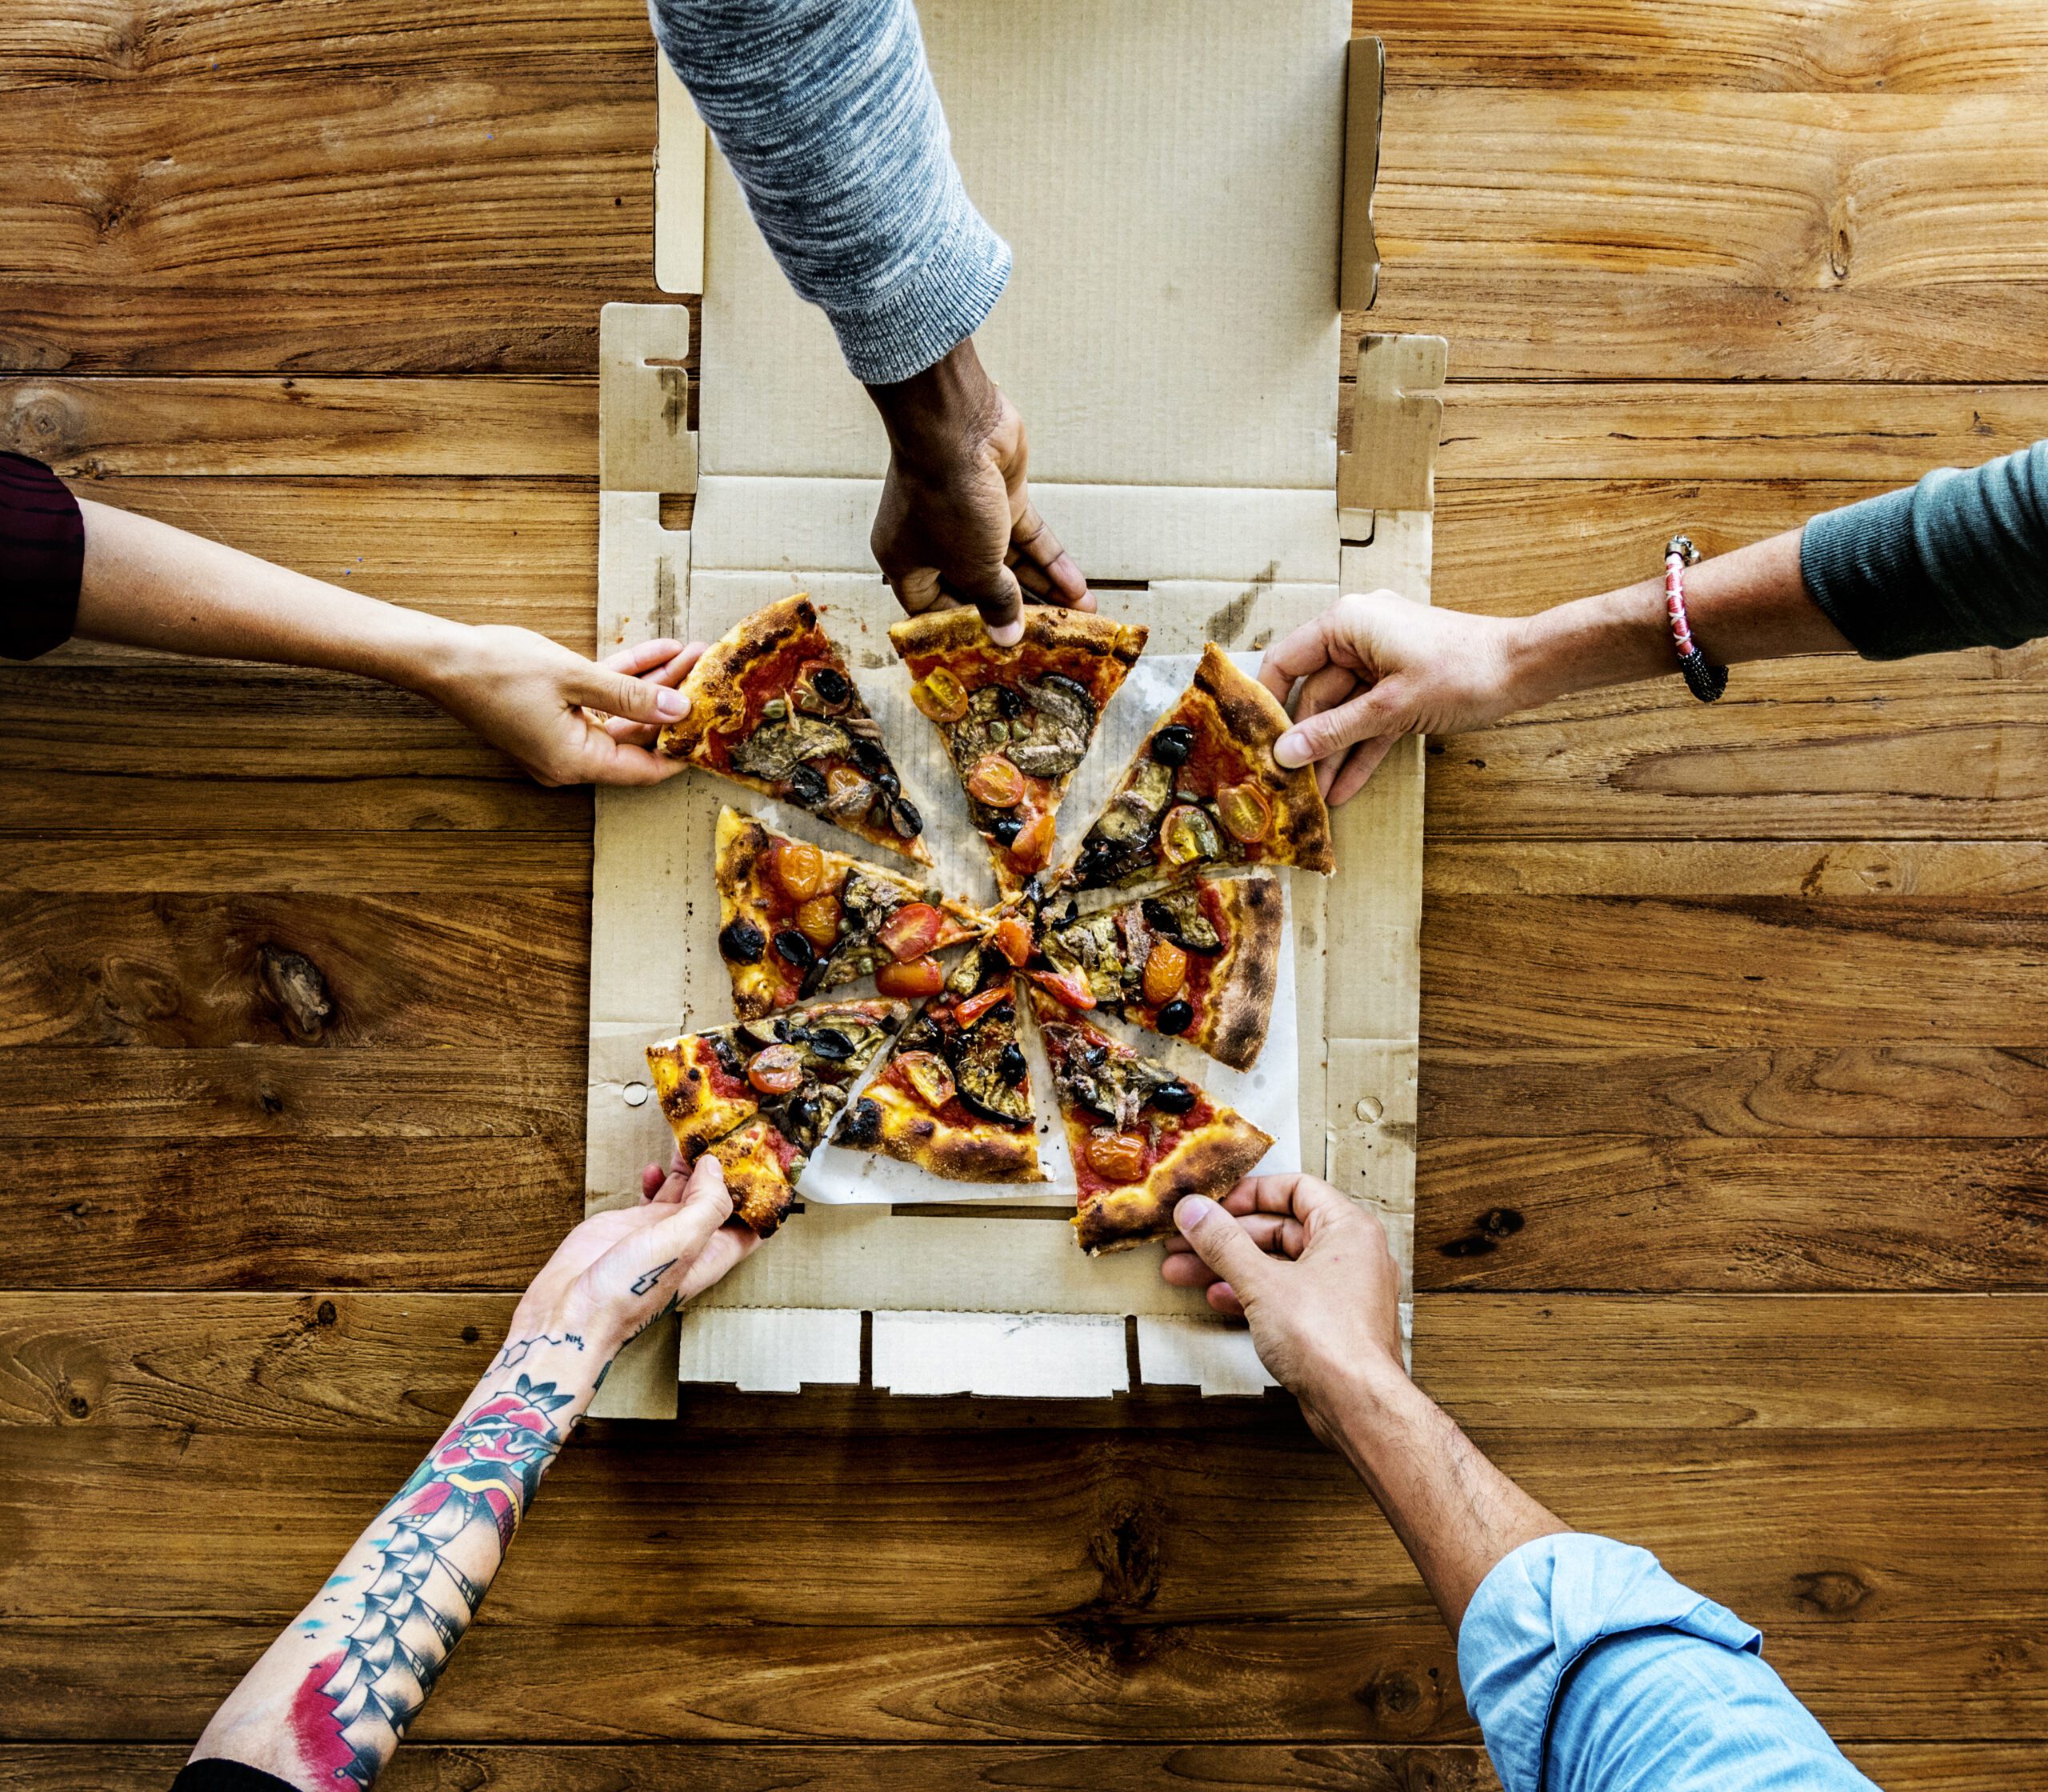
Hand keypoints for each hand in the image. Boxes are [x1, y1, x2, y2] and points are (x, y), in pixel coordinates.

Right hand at [421, 626, 707, 786]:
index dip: (683, 751)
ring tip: (690, 655)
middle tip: (707, 675)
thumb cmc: (497, 669)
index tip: (714, 732)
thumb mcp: (574, 678)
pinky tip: (657, 652)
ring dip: (654, 685)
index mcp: (574, 762)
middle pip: (637, 737)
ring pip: (621, 714)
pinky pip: (597, 701)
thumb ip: (631, 696)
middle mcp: (568, 759)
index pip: (644, 769)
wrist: (438, 657)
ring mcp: (558, 738)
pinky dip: (624, 679)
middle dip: (674, 704)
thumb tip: (679, 710)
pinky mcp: (550, 716)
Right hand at [509, 1154, 757, 1360]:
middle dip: (727, 1171)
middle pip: (721, 1200)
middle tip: (728, 1135)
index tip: (765, 1162)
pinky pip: (654, 1193)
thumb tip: (715, 1169)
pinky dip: (658, 1176)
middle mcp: (691, 1242)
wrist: (570, 1312)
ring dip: (693, 1166)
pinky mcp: (632, 1224)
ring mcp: (661, 1232)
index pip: (752, 1224)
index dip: (761, 1195)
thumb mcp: (680, 1244)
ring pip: (688, 1191)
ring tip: (695, 1140)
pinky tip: (655, 1167)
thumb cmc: (627, 1295)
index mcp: (712, 1253)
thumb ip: (706, 1204)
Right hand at [867, 337, 1089, 645]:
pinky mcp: (1000, 496)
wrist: (958, 425)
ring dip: (1042, 589)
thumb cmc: (946, 499)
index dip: (963, 631)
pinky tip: (1076, 587)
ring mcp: (969, 516)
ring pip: (1008, 563)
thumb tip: (1006, 638)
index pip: (932, 609)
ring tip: (1076, 618)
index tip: (994, 652)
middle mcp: (933, 541)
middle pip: (978, 587)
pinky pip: (1026, 537)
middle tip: (1047, 638)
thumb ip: (993, 601)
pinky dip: (1050, 560)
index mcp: (906, 562)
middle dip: (1015, 612)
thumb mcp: (972, 565)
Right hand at [1163, 1175, 1404, 1446]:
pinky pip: (1285, 1295)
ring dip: (1229, 1267)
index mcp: (1347, 1228)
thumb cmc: (1330, 1341)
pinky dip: (1251, 1294)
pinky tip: (1217, 1298)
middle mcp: (1350, 1254)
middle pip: (1279, 1228)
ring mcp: (1340, 1291)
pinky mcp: (1329, 1323)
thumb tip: (1193, 1210)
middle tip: (1184, 1241)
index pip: (1295, 1189)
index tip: (1212, 1204)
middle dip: (1226, 1237)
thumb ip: (1223, 1243)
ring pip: (1277, 1265)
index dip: (1248, 1193)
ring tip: (1183, 1272)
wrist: (1358, 1406)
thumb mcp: (1263, 1282)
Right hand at [1258, 592, 1524, 804]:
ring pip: (1344, 713)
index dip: (1267, 702)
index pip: (1286, 660)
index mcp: (1347, 623)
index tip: (1252, 741)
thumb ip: (1335, 731)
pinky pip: (1370, 720)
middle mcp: (1359, 637)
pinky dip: (1361, 750)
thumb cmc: (1463, 671)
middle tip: (1287, 782)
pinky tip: (1344, 788)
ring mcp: (1382, 662)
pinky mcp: (1402, 686)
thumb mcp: (1391, 707)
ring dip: (1332, 753)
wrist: (1525, 669)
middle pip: (1315, 694)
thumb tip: (1286, 754)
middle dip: (1306, 741)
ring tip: (1315, 797)